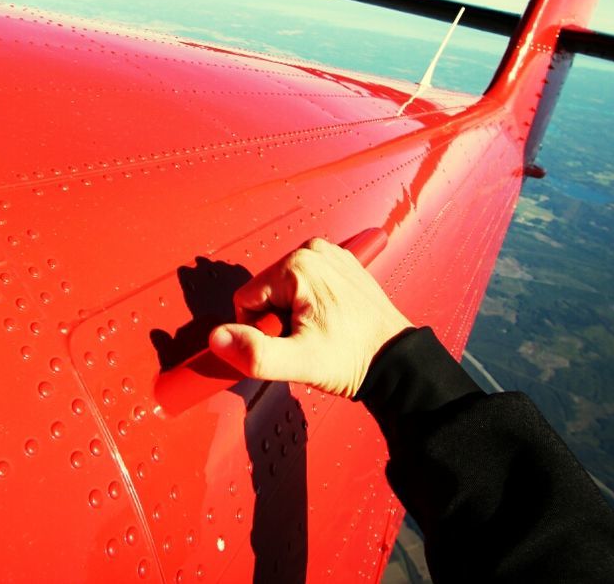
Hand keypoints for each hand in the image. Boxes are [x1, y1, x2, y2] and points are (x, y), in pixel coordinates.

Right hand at [207, 237, 411, 397]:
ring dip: (291, 316)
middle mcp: (314, 251)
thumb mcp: (299, 362)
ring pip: (282, 290)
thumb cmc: (355, 358)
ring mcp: (330, 256)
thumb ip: (254, 352)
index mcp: (299, 265)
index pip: (244, 299)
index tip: (287, 342)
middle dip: (275, 322)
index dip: (256, 330)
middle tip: (305, 339)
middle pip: (264, 292)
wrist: (395, 361)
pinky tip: (329, 323)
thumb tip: (218, 339)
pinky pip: (304, 285)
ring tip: (319, 332)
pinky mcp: (341, 266)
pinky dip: (309, 306)